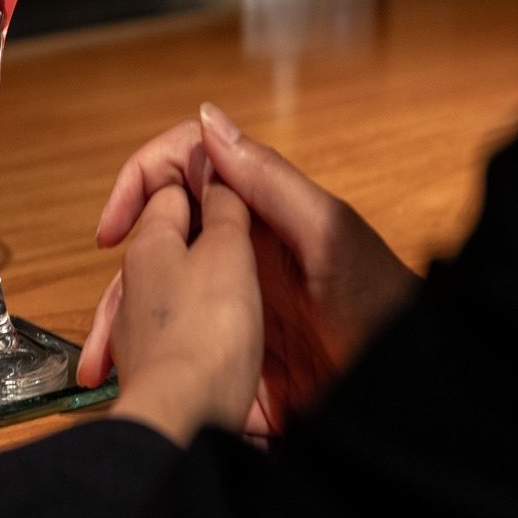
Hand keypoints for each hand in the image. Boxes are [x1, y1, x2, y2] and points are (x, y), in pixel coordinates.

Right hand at [81, 103, 418, 432]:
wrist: (413, 397)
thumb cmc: (388, 309)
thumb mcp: (330, 236)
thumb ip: (269, 180)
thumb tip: (206, 120)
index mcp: (257, 212)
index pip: (180, 173)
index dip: (138, 187)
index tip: (111, 230)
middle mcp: (241, 251)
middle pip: (157, 246)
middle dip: (121, 284)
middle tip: (104, 332)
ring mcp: (238, 303)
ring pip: (162, 304)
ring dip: (129, 335)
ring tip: (106, 372)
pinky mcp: (241, 352)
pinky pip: (182, 350)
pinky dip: (155, 366)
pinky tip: (138, 387)